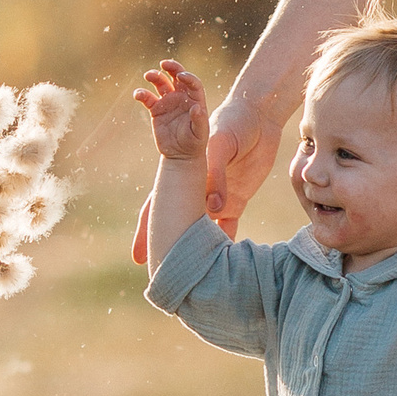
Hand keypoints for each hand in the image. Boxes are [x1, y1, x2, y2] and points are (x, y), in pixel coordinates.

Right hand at [130, 65, 273, 263]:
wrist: (257, 116)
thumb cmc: (232, 123)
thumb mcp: (220, 145)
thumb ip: (216, 177)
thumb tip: (215, 210)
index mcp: (184, 176)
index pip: (158, 206)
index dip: (146, 231)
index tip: (139, 258)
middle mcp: (196, 191)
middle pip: (177, 225)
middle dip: (168, 250)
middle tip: (162, 279)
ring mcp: (215, 198)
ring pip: (202, 232)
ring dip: (197, 252)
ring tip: (193, 279)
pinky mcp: (236, 200)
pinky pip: (229, 227)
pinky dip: (227, 244)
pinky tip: (226, 268)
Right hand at [133, 60, 208, 160]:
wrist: (180, 155)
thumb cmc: (194, 143)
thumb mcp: (200, 133)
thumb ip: (199, 120)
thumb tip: (197, 108)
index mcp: (195, 99)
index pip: (193, 83)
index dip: (188, 77)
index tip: (181, 76)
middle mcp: (181, 97)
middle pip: (177, 76)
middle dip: (172, 67)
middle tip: (164, 63)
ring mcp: (168, 101)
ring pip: (161, 83)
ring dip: (155, 76)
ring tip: (149, 75)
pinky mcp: (156, 109)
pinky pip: (148, 98)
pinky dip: (142, 94)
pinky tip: (138, 94)